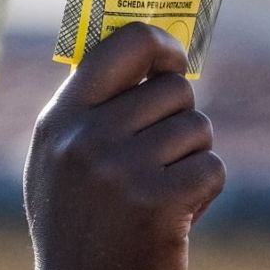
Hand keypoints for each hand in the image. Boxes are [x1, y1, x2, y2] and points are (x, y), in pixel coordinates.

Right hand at [24, 23, 225, 269]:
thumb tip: (145, 51)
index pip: (122, 45)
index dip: (160, 45)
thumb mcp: (58, 160)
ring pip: (197, 128)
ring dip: (192, 158)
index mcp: (58, 120)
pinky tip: (176, 215)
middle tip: (161, 157)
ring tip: (162, 190)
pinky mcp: (157, 202)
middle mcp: (84, 138)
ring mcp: (119, 169)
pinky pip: (211, 167)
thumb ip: (88, 107)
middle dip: (179, 119)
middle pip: (173, 89)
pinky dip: (204, 191)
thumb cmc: (79, 224)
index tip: (173, 61)